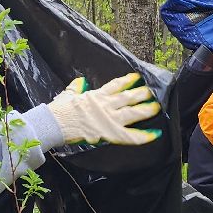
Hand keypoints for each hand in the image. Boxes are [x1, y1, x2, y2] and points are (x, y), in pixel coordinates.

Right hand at [46, 73, 160, 145]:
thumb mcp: (67, 94)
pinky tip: (155, 134)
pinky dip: (144, 136)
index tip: (137, 77)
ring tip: (157, 107)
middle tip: (154, 91)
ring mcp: (109, 119)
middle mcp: (106, 105)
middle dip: (142, 94)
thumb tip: (80, 81)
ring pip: (133, 113)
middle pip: (129, 97)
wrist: (54, 124)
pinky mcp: (109, 133)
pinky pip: (130, 136)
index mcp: (96, 95)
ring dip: (146, 110)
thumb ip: (76, 87)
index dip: (128, 80)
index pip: (116, 85)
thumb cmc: (59, 110)